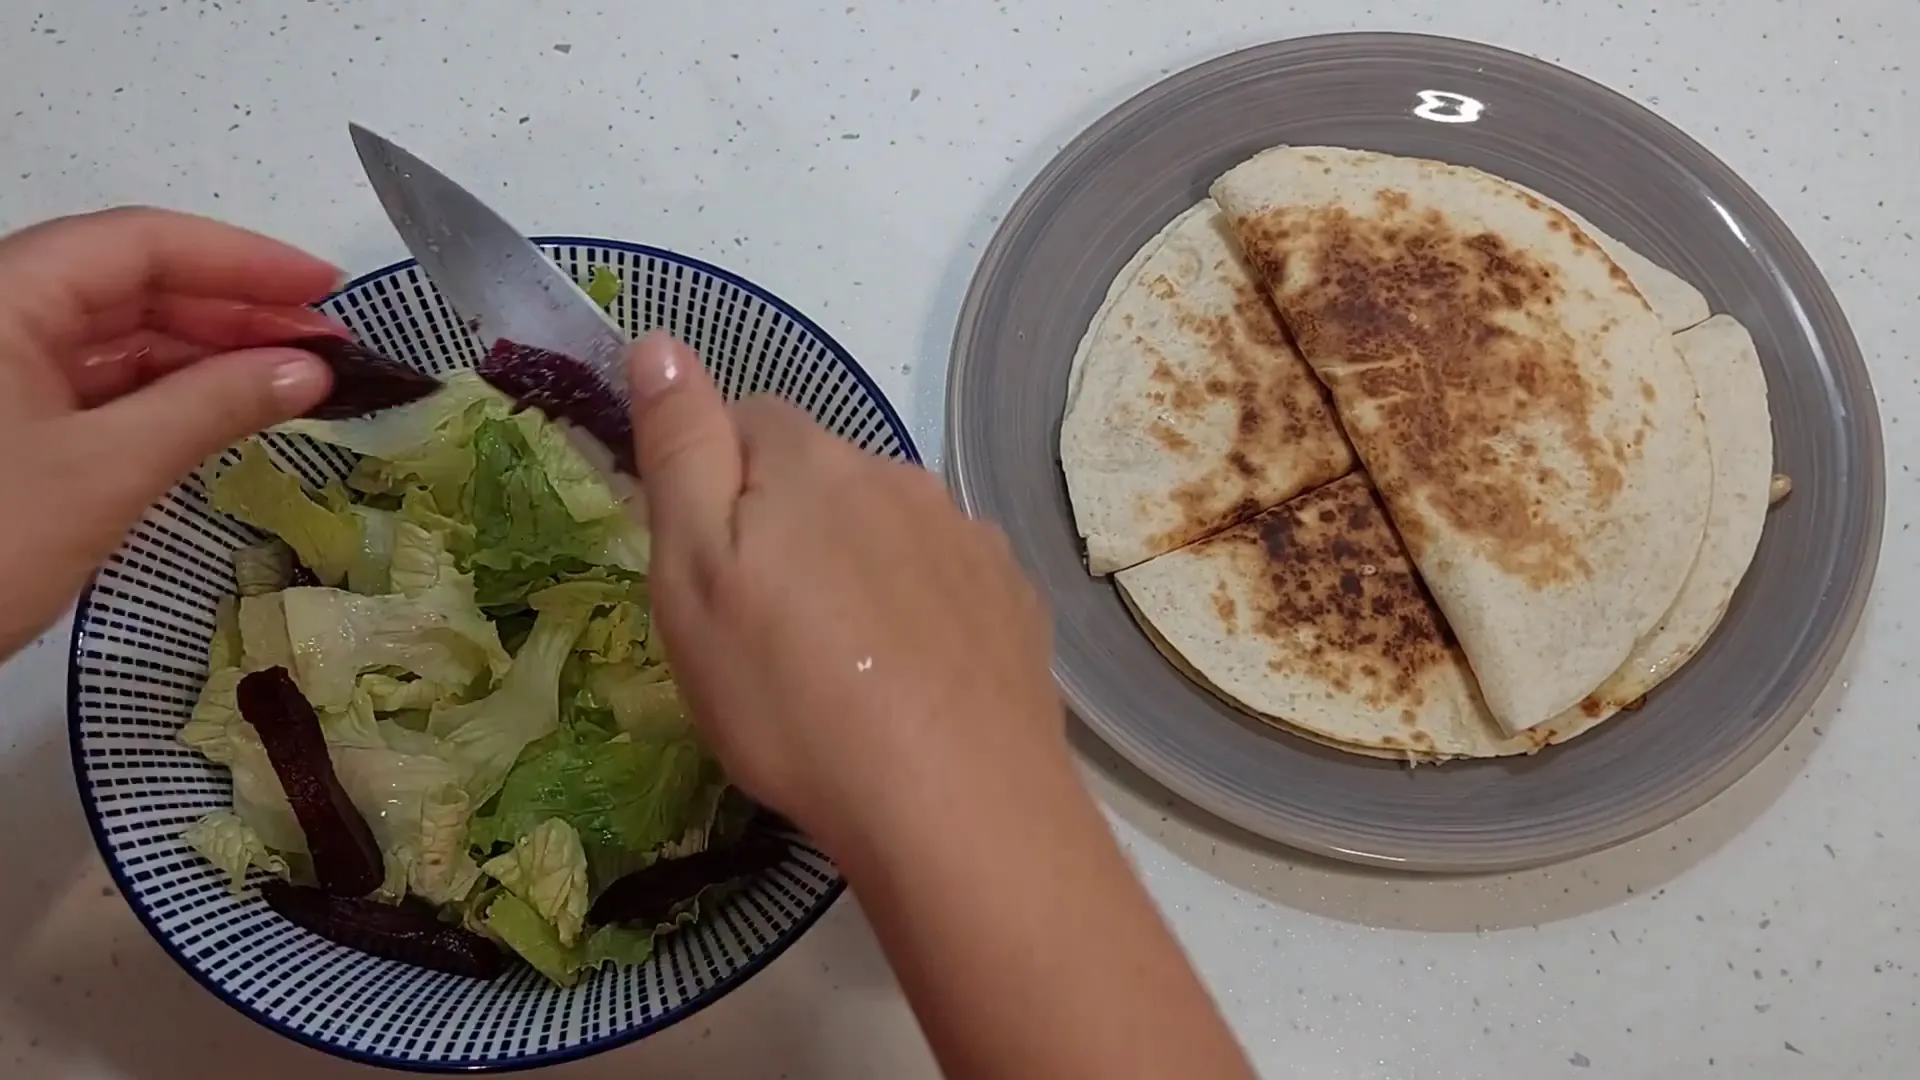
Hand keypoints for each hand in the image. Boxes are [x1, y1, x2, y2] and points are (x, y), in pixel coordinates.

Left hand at [0, 207, 341, 657]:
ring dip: (209, 351)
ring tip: (295, 379)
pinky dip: (169, 391)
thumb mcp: (107, 472)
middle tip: (327, 344)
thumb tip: (307, 369)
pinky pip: (97, 380)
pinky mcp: (4, 420)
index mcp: (5, 299)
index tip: (326, 290)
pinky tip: (228, 409)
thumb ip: (213, 407)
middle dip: (235, 306)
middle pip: (129, 281)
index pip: (139, 243)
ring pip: (116, 333)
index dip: (242, 259)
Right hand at [623, 331, 1063, 851]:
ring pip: (887, 528)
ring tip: (835, 666)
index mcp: (811, 462)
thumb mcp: (695, 574)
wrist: (954, 802)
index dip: (714, 480)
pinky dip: (917, 612)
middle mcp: (899, 476)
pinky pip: (944, 582)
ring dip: (856, 568)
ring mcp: (967, 538)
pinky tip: (907, 683)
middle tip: (760, 628)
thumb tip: (661, 339)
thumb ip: (682, 450)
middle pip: (822, 474)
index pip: (747, 418)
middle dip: (787, 525)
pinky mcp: (1011, 600)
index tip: (705, 564)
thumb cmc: (791, 696)